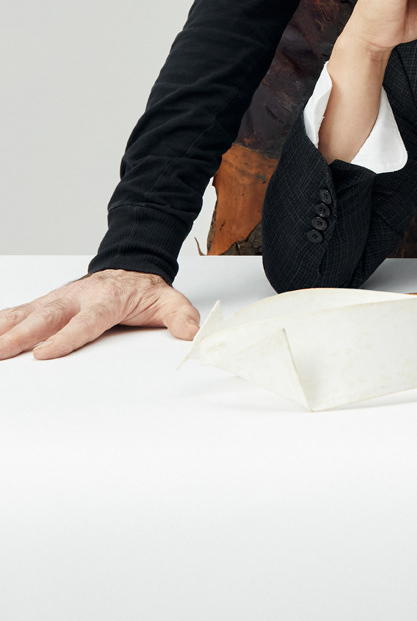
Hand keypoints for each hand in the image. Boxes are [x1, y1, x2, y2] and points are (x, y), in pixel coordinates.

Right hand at [0, 269, 200, 359]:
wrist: (129, 267)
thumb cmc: (142, 290)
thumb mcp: (168, 300)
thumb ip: (180, 316)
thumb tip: (193, 333)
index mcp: (106, 300)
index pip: (85, 321)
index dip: (66, 337)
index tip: (46, 352)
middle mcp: (78, 298)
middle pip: (49, 317)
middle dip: (25, 334)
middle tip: (4, 351)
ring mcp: (60, 300)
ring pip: (29, 313)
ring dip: (7, 328)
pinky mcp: (47, 303)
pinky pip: (20, 311)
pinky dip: (2, 320)